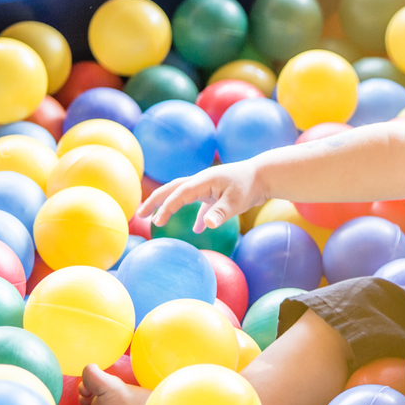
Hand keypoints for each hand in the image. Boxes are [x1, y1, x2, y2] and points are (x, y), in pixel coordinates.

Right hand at [137, 161, 263, 233]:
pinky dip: (197, 215)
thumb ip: (219, 213)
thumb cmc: (250, 187)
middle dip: (155, 201)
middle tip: (139, 214)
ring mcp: (208, 187)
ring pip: (182, 195)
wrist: (264, 176)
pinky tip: (199, 229)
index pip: (178, 195)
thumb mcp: (235, 202)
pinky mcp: (216, 193)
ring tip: (156, 218)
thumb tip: (205, 226)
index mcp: (202, 181)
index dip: (165, 208)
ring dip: (169, 205)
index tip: (156, 222)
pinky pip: (200, 204)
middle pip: (172, 190)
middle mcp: (201, 181)